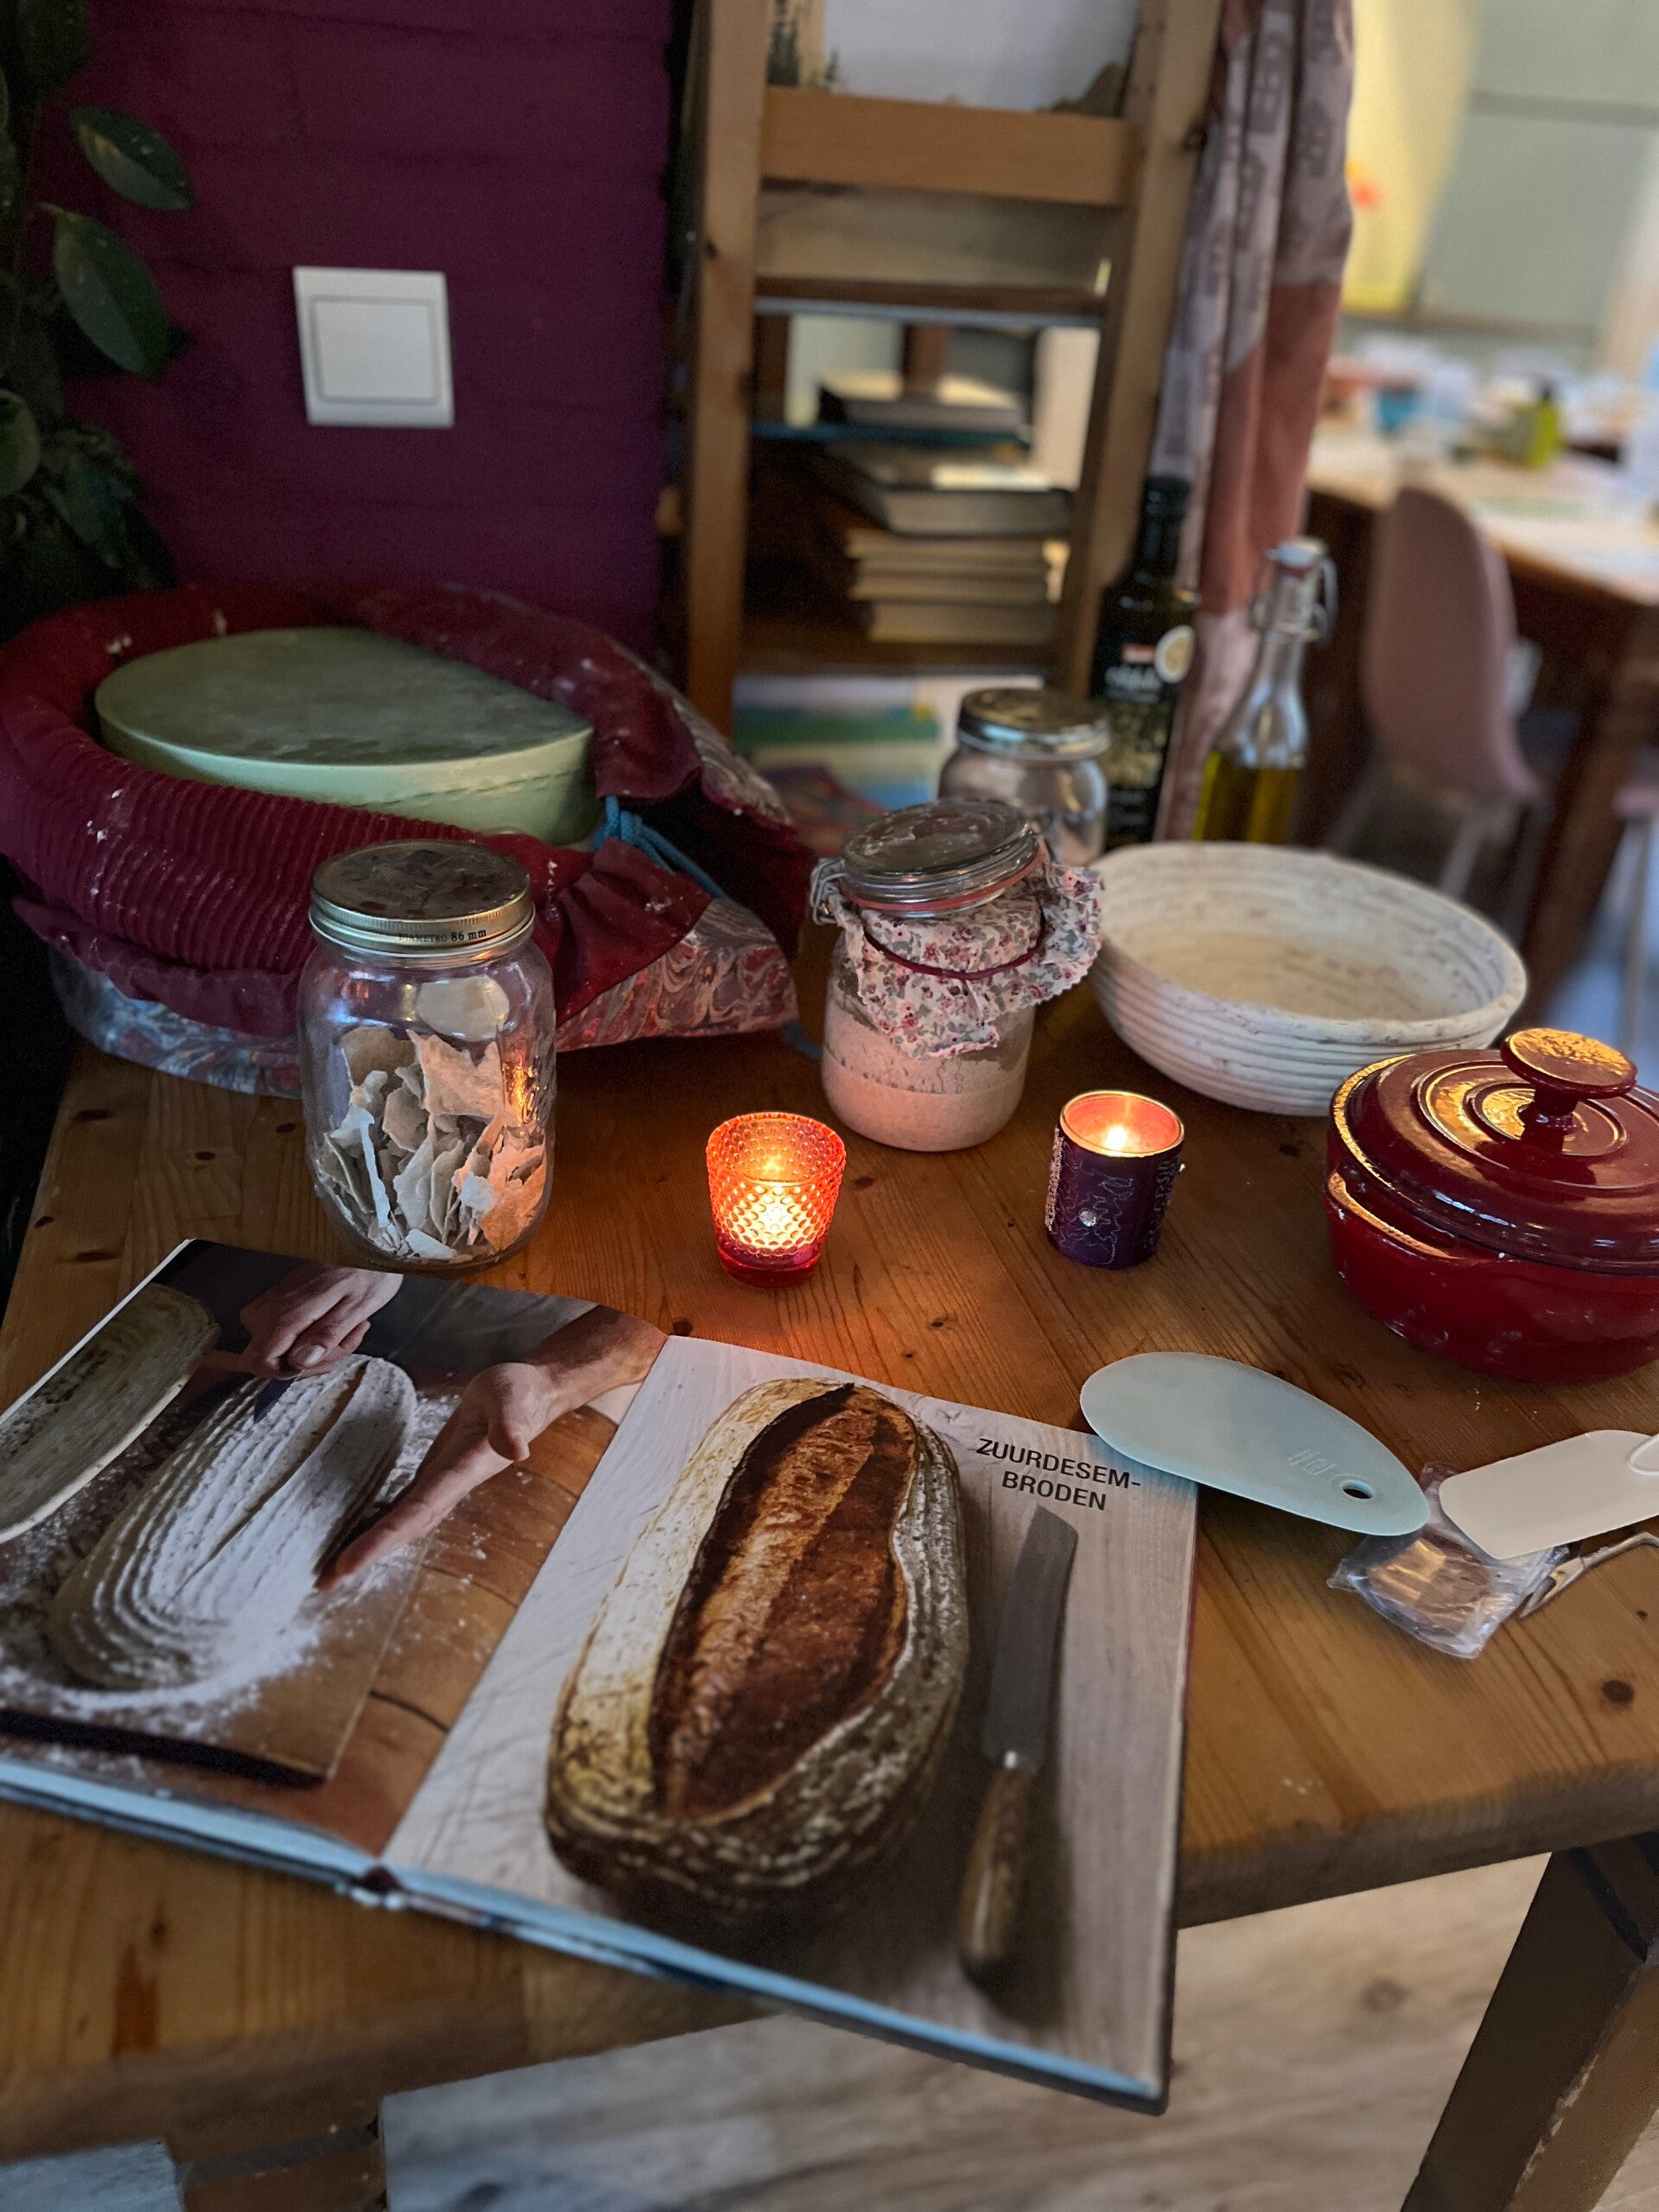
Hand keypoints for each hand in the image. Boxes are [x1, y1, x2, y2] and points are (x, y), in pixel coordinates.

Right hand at [239, 1264, 401, 1375]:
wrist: (363, 1242)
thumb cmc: (366, 1272)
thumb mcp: (357, 1308)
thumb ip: (326, 1336)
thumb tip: (300, 1362)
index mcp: (288, 1312)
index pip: (257, 1361)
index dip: (286, 1372)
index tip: (315, 1360)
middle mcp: (271, 1309)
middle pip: (269, 1359)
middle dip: (310, 1361)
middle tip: (345, 1342)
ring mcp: (272, 1304)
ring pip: (278, 1348)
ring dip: (315, 1350)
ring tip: (346, 1330)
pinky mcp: (279, 1301)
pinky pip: (285, 1334)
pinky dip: (311, 1338)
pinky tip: (335, 1326)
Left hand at [318, 1308, 664, 1587]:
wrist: (530, 1395)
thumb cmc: (520, 1393)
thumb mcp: (513, 1399)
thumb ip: (512, 1423)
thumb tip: (517, 1451)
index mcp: (460, 1473)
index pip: (415, 1513)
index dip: (381, 1540)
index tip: (348, 1565)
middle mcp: (447, 1487)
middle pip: (402, 1529)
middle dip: (365, 1556)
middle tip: (324, 1583)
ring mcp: (440, 1484)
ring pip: (400, 1523)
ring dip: (369, 1547)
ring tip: (331, 1571)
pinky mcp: (434, 1474)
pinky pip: (401, 1507)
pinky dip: (378, 1525)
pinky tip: (356, 1534)